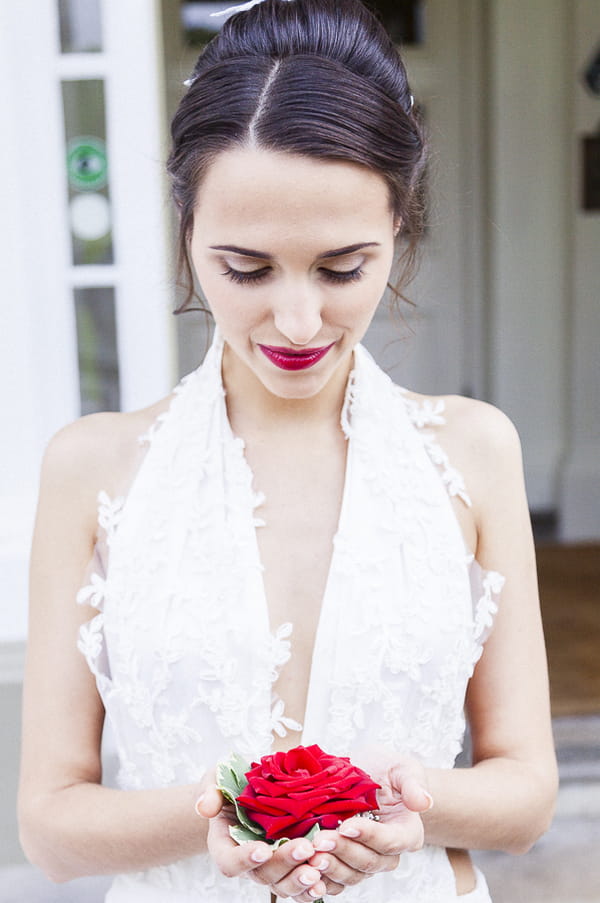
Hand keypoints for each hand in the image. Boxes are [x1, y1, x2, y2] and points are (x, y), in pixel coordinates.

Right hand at [197, 785, 327, 900]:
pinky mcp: (289, 867)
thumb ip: (210, 791)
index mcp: (225, 843)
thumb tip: (204, 807)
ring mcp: (269, 866)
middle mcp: (247, 861)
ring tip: (317, 870)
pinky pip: (298, 886)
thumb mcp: (216, 779)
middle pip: (262, 874)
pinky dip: (311, 889)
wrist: (251, 789)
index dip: (244, 860)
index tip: (262, 849)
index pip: (229, 861)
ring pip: (282, 885)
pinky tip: (325, 881)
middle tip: (304, 848)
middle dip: (284, 863)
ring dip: (299, 880)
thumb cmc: (230, 783)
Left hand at [305, 756, 432, 895]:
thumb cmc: (386, 768)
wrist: (365, 773)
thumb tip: (424, 802)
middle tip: (320, 839)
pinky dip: (321, 879)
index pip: (390, 841)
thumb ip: (412, 784)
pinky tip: (305, 869)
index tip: (346, 825)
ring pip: (351, 875)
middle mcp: (388, 853)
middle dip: (343, 851)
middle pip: (369, 862)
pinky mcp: (346, 864)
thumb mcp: (402, 767)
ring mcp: (366, 860)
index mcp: (407, 832)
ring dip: (330, 867)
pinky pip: (336, 881)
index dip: (368, 836)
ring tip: (310, 854)